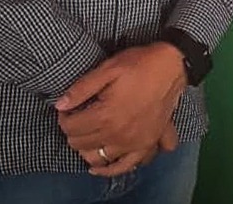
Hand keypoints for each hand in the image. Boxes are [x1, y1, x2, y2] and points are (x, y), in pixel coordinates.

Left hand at [55, 42, 185, 175]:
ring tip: (87, 136)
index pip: (70, 126)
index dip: (64, 117)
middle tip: (78, 117)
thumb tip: (60, 105)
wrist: (173, 65)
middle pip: (81, 144)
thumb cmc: (139, 64)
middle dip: (73, 131)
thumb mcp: (108, 68)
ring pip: (98, 158)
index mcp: (106, 115)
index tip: (67, 108)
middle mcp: (117, 135)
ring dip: (87, 149)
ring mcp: (133, 143)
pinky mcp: (146, 144)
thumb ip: (82, 88)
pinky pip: (125, 166)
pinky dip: (111, 169)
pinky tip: (100, 166)